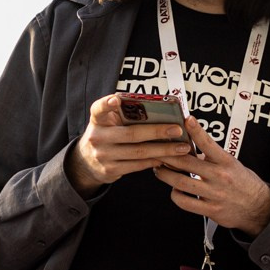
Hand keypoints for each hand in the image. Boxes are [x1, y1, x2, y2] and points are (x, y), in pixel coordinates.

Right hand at [67, 93, 198, 195]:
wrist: (87, 162)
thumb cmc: (106, 135)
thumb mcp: (107, 122)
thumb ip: (124, 114)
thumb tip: (158, 110)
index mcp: (97, 120)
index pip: (99, 108)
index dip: (107, 103)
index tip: (117, 99)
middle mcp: (97, 137)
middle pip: (131, 134)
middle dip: (157, 131)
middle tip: (177, 130)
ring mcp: (103, 155)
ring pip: (138, 152)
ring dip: (163, 150)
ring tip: (182, 147)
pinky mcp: (110, 170)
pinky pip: (137, 165)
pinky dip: (155, 161)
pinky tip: (168, 158)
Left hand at [152, 118, 269, 236]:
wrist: (258, 207)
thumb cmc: (242, 182)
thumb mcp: (231, 164)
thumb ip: (211, 157)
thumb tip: (188, 148)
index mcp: (226, 162)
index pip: (209, 143)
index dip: (196, 130)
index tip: (186, 120)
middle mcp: (220, 176)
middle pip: (187, 162)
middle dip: (167, 156)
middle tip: (157, 151)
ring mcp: (214, 194)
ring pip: (181, 182)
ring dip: (166, 175)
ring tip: (159, 170)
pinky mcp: (210, 209)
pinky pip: (185, 202)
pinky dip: (175, 195)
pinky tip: (174, 190)